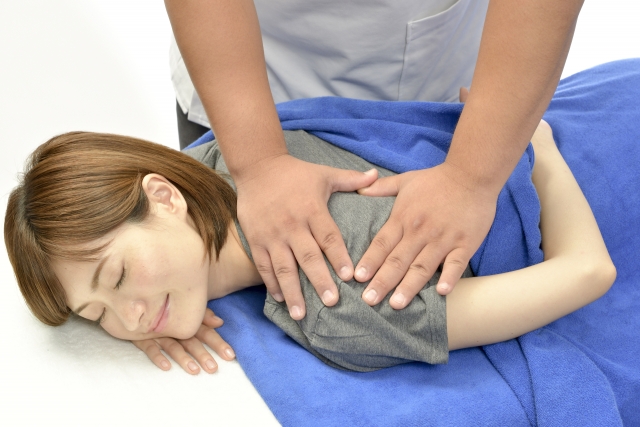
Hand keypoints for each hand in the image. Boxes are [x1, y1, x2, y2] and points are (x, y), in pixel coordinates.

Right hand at [132, 308, 235, 374]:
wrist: (134, 299)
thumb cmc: (164, 307)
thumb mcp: (184, 310)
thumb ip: (203, 316)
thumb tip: (220, 322)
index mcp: (187, 321)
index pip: (206, 332)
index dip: (218, 343)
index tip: (230, 355)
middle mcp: (174, 327)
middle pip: (191, 341)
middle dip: (203, 354)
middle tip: (213, 368)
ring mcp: (158, 333)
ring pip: (173, 346)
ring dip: (183, 358)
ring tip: (194, 370)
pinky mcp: (142, 337)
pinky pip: (149, 348)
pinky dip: (157, 356)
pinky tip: (166, 366)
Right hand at [235, 154, 377, 319]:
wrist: (257, 167)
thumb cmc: (295, 173)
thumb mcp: (324, 174)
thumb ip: (351, 179)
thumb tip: (376, 175)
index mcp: (312, 210)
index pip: (328, 237)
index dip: (339, 257)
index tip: (350, 277)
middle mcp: (292, 225)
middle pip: (307, 256)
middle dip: (319, 280)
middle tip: (331, 302)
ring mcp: (272, 235)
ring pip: (283, 267)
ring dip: (293, 292)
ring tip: (301, 314)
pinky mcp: (255, 240)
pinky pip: (263, 265)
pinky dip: (271, 283)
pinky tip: (281, 299)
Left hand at [356, 157, 497, 307]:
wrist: (472, 174)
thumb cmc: (437, 180)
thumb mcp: (405, 180)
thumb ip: (381, 188)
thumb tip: (359, 188)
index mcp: (403, 218)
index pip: (382, 244)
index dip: (369, 261)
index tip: (357, 278)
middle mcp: (420, 231)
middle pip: (398, 260)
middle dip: (382, 282)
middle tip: (369, 301)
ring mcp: (443, 239)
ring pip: (422, 267)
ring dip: (409, 286)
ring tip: (396, 304)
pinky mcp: (465, 243)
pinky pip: (456, 264)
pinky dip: (449, 278)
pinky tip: (442, 293)